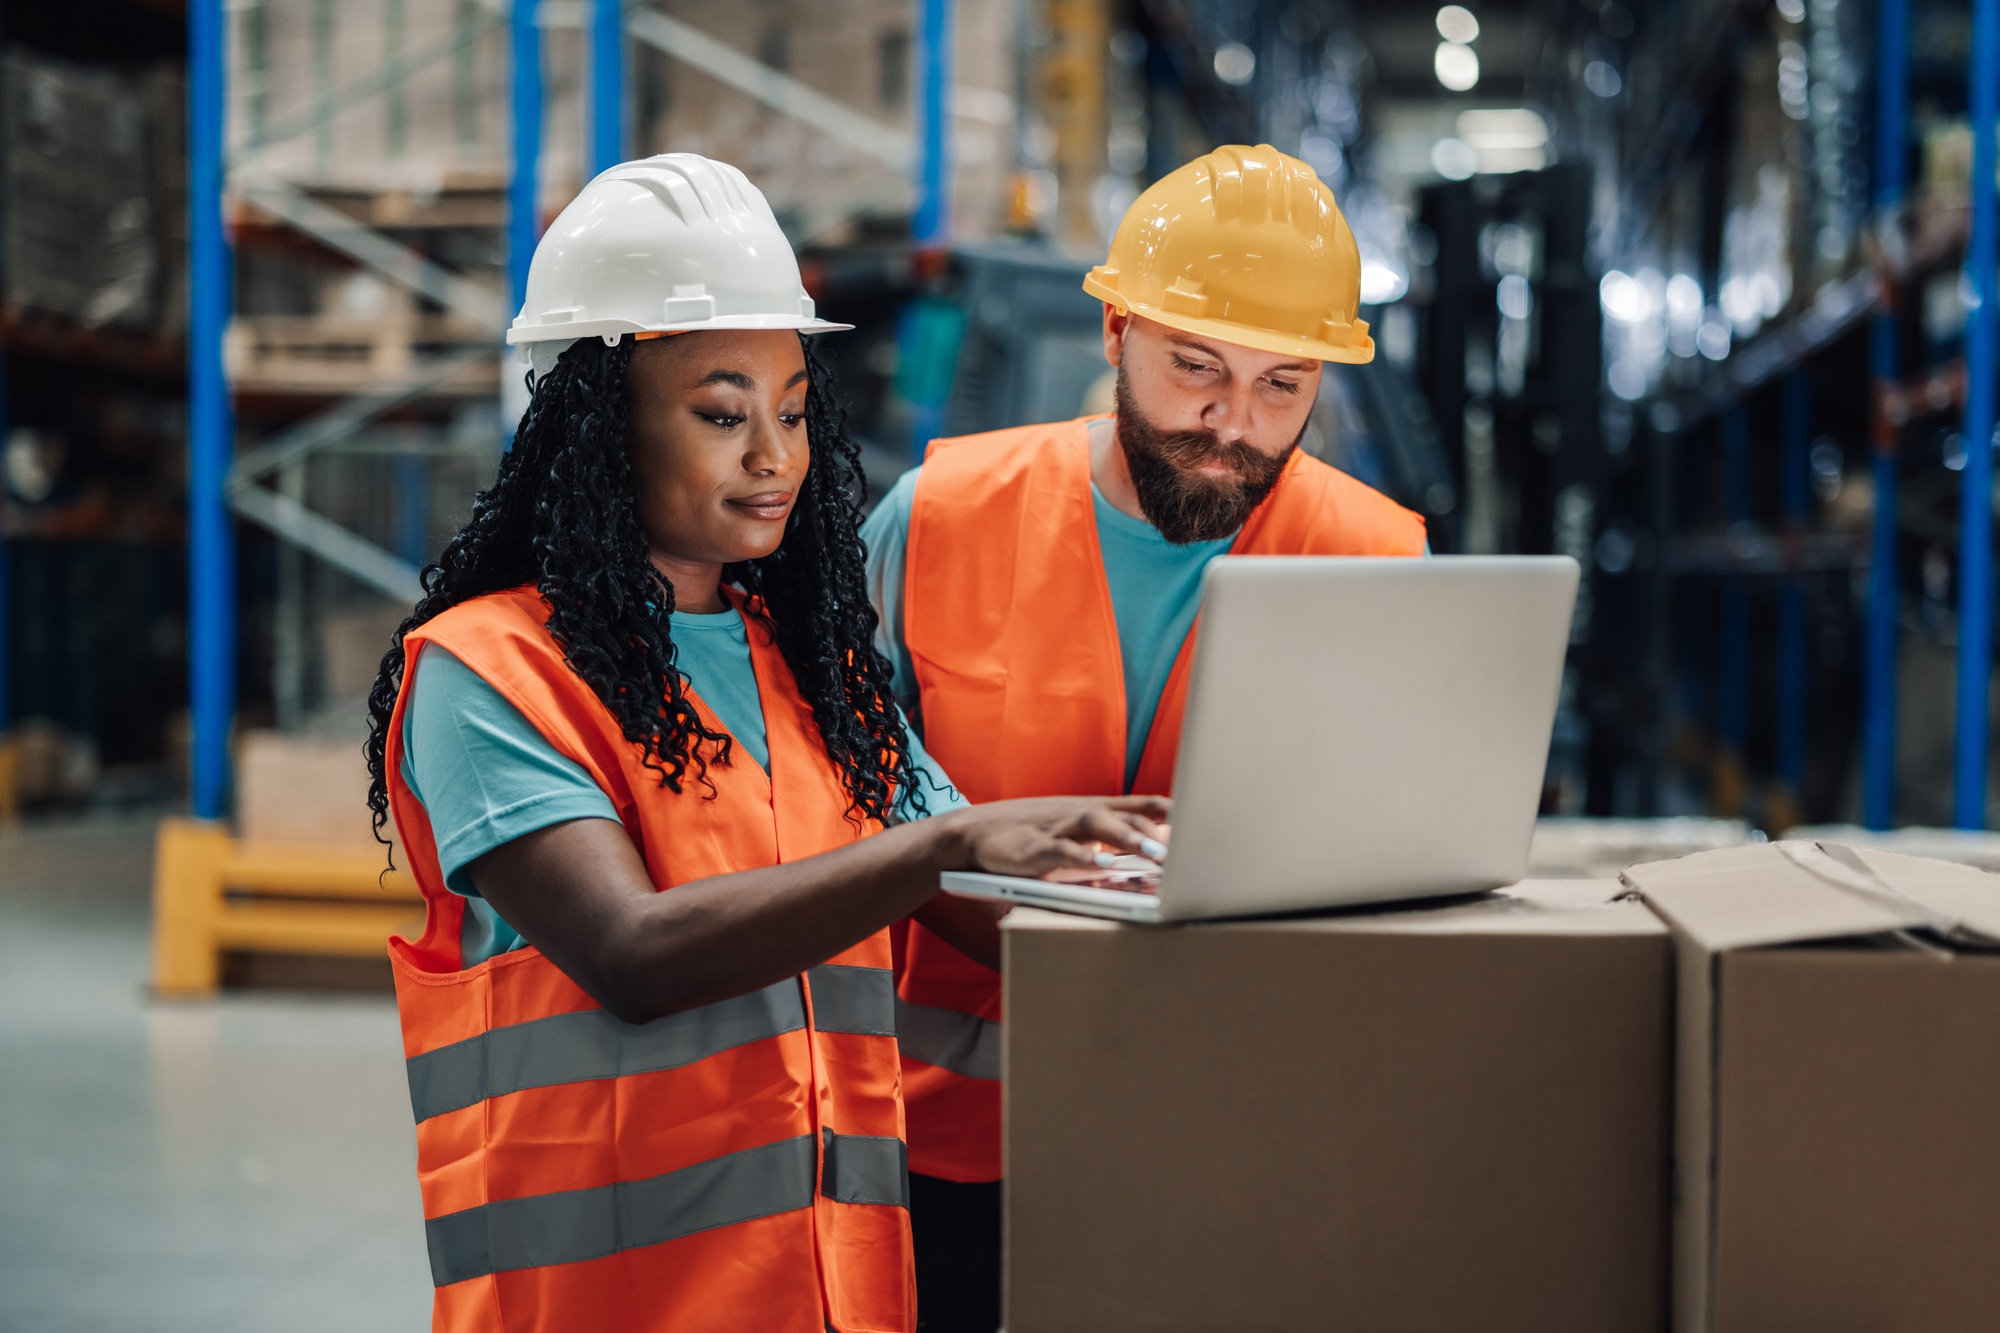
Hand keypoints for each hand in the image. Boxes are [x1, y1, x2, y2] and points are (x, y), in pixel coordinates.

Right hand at [939, 796, 1171, 878]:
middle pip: (1124, 813)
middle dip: (1156, 830)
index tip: (1206, 820)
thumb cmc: (1030, 836)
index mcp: (1092, 810)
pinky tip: (1100, 866)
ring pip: (1097, 824)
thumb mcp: (1073, 834)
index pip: (1140, 804)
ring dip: (1128, 837)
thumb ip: (1108, 841)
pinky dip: (1081, 856)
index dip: (1172, 812)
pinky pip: (1060, 850)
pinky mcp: (1032, 848)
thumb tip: (1152, 855)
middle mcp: (1078, 813)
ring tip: (1155, 853)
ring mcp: (1056, 828)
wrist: (972, 833)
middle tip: (1187, 849)